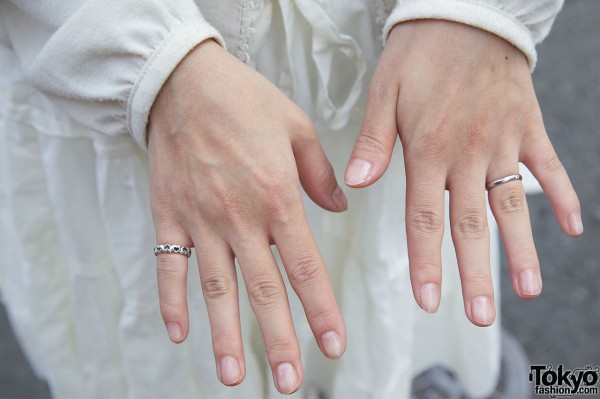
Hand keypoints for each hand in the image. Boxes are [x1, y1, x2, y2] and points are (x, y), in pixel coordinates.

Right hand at [148, 40, 346, 393]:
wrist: (184, 81)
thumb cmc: (243, 99)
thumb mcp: (297, 127)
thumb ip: (320, 174)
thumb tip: (337, 208)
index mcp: (278, 197)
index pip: (305, 267)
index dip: (321, 310)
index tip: (333, 344)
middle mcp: (240, 217)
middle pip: (264, 291)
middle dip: (280, 340)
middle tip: (291, 380)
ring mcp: (200, 220)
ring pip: (217, 289)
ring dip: (226, 335)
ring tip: (235, 375)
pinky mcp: (169, 215)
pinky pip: (170, 265)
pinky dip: (172, 301)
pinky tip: (179, 333)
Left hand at [345, 20, 581, 325]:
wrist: (464, 13)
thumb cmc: (419, 54)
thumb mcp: (384, 92)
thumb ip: (374, 142)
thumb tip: (356, 186)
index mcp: (430, 151)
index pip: (425, 219)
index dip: (426, 263)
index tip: (429, 300)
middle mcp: (469, 155)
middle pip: (472, 226)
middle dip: (475, 274)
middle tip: (478, 315)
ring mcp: (503, 143)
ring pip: (512, 206)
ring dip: (522, 251)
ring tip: (528, 290)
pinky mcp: (527, 128)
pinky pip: (549, 167)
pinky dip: (562, 196)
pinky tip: (572, 229)